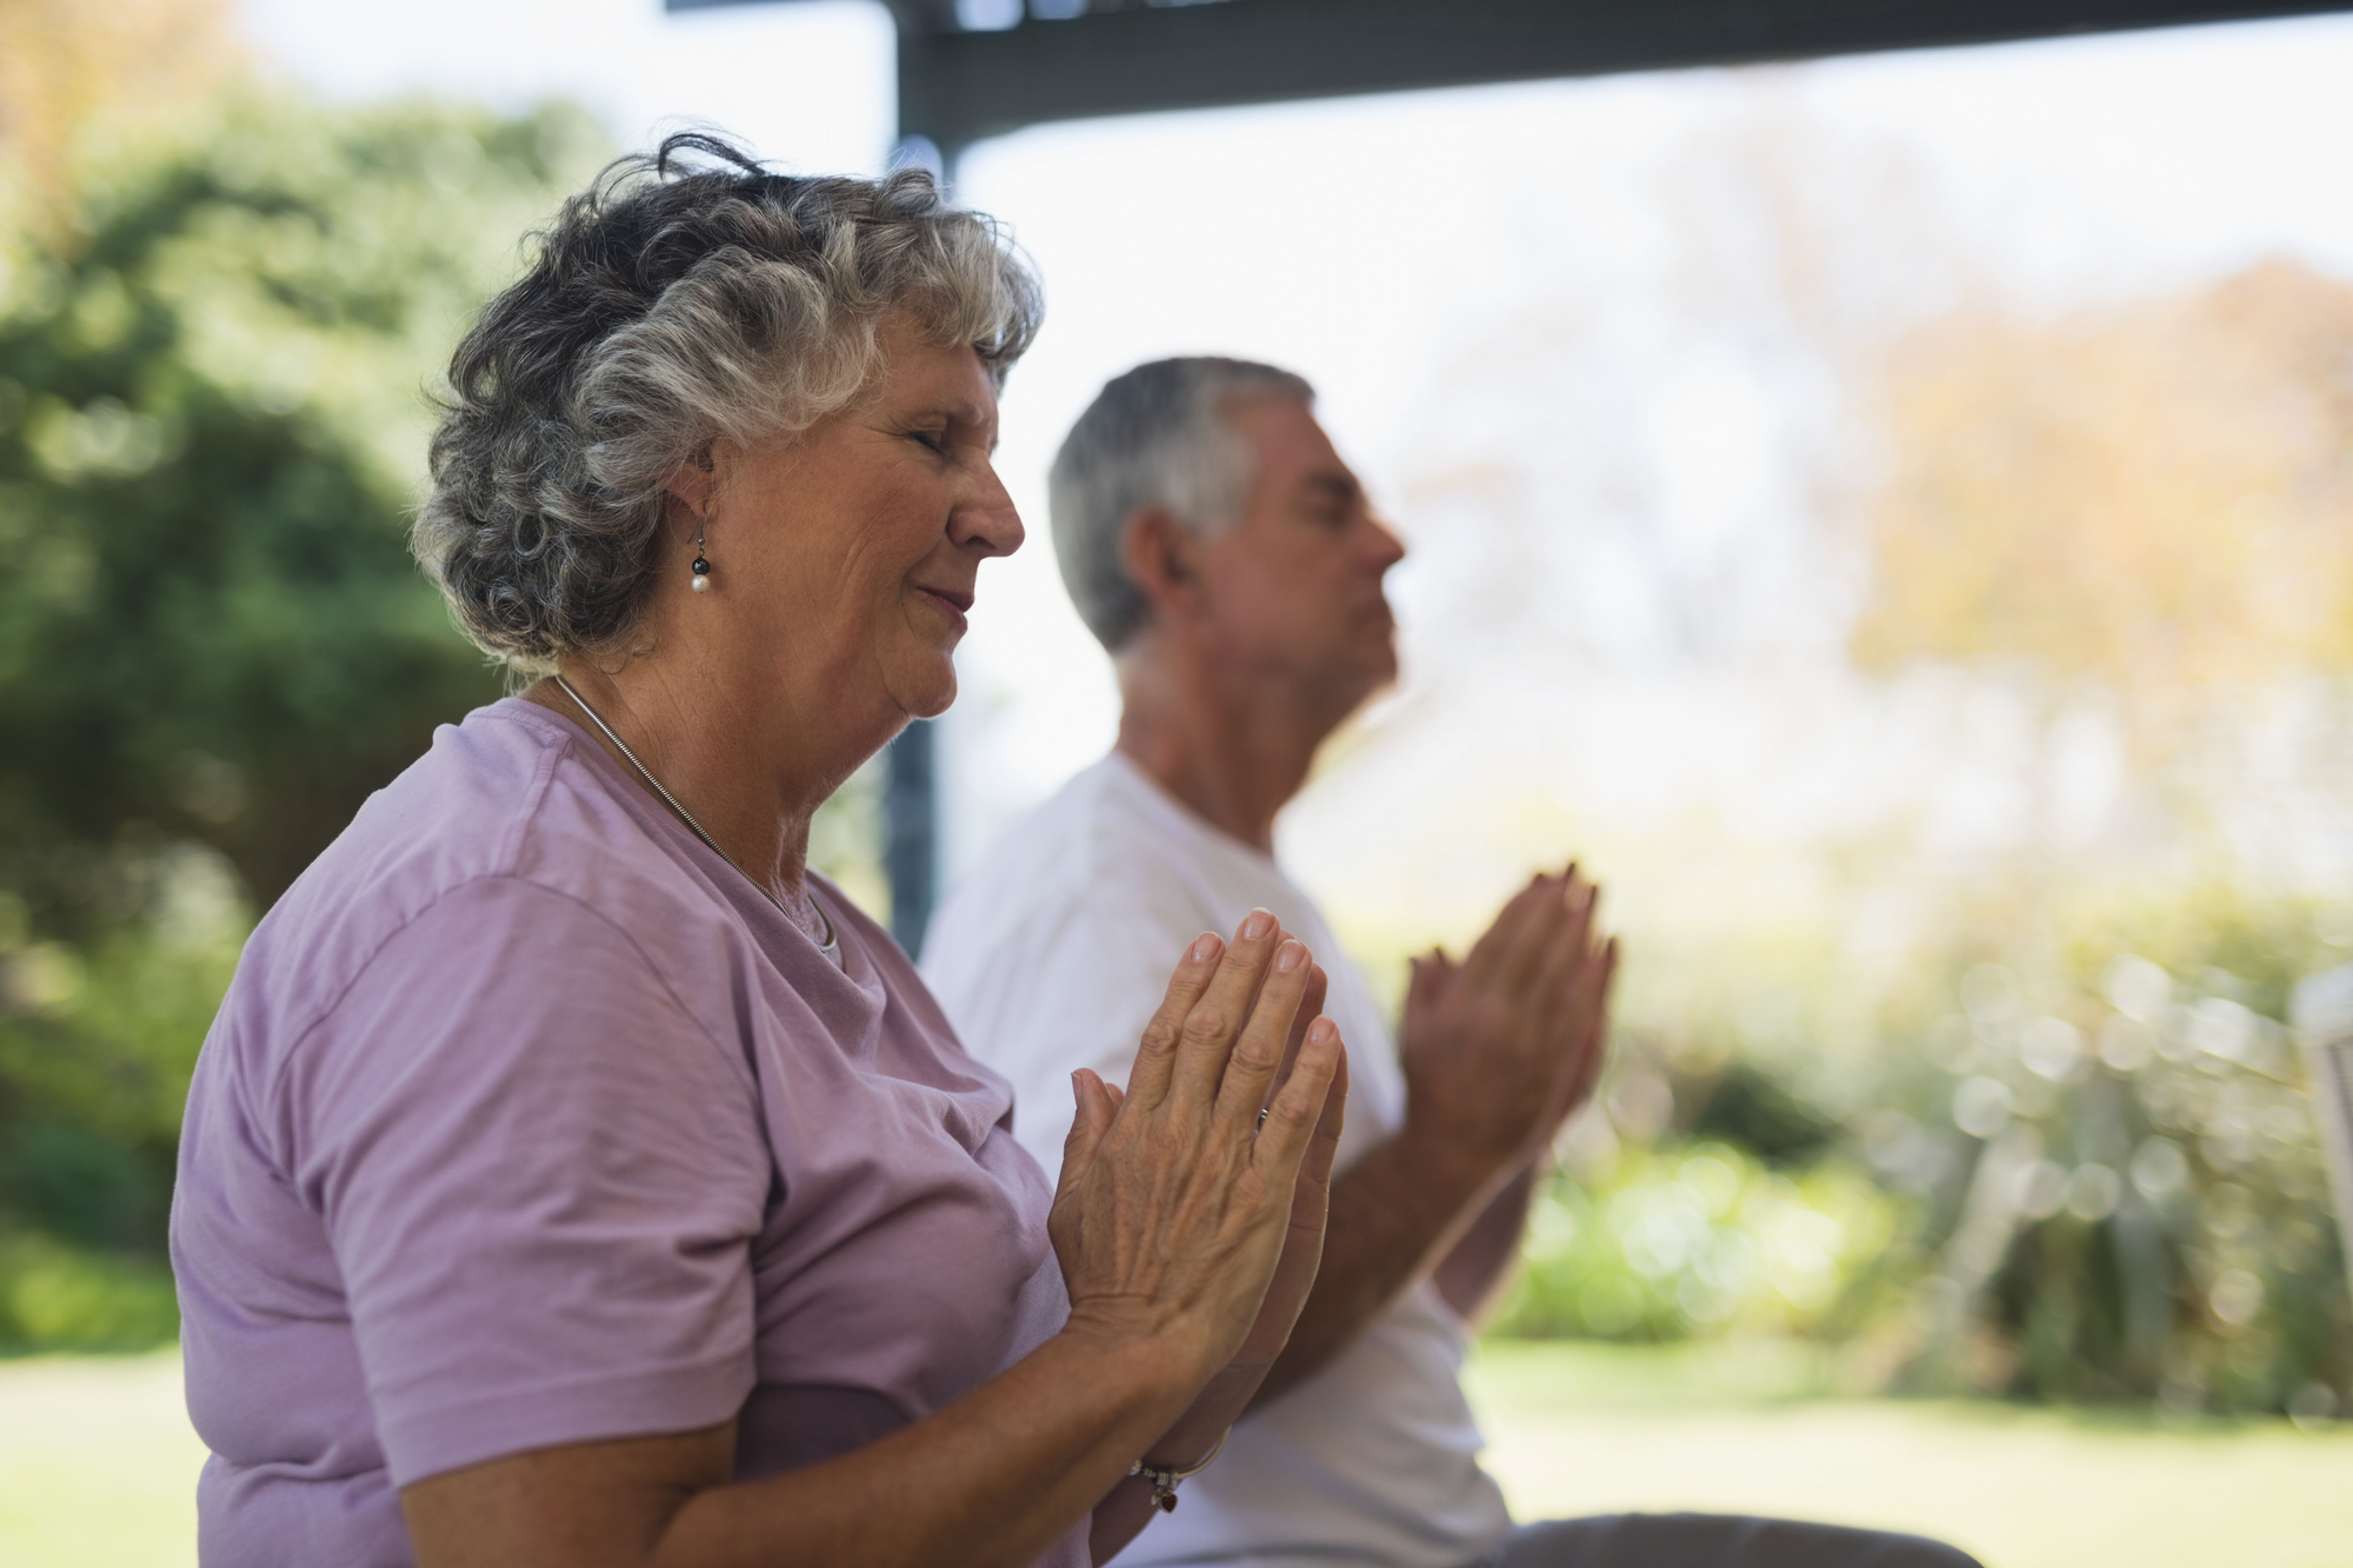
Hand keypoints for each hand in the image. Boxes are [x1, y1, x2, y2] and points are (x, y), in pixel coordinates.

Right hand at [1048, 910, 1348, 1385]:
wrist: (1134, 1346)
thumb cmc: (1104, 1280)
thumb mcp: (1077, 1199)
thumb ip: (1087, 1132)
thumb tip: (1089, 1074)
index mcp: (1134, 1130)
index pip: (1164, 1036)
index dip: (1190, 985)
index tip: (1209, 942)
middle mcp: (1177, 1132)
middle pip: (1213, 1031)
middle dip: (1242, 970)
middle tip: (1266, 922)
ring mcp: (1220, 1160)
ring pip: (1256, 1061)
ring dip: (1282, 1002)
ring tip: (1304, 955)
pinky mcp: (1262, 1196)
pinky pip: (1294, 1121)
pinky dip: (1313, 1074)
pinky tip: (1331, 1033)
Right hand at [1398, 866, 1616, 1184]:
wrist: (1455, 1152)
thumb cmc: (1428, 1089)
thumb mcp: (1413, 1036)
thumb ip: (1424, 990)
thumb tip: (1430, 949)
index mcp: (1462, 1008)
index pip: (1500, 942)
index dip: (1522, 905)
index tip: (1540, 876)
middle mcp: (1500, 1023)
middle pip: (1536, 949)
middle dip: (1557, 905)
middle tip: (1576, 869)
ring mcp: (1533, 1047)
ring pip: (1564, 974)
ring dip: (1581, 929)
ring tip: (1594, 893)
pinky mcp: (1558, 1068)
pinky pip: (1582, 1012)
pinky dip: (1597, 978)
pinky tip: (1607, 948)